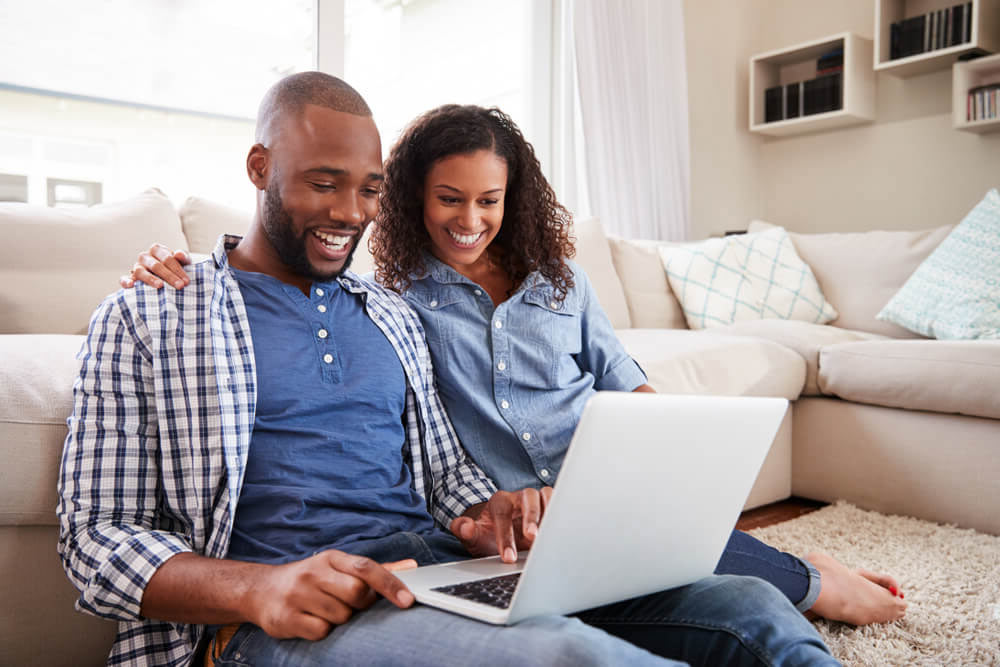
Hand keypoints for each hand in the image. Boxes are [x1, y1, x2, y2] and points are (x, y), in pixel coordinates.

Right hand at [119, 243, 190, 289]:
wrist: (168, 275)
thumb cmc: (175, 267)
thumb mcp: (183, 261)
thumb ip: (183, 257)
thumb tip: (178, 255)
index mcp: (157, 249)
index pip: (167, 258)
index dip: (178, 270)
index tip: (186, 281)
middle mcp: (145, 257)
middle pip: (156, 266)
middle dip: (169, 276)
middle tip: (180, 286)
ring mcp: (136, 267)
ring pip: (140, 271)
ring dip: (150, 279)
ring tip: (160, 286)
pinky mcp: (130, 277)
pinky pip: (123, 278)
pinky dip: (126, 281)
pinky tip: (131, 285)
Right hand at [249, 550, 415, 640]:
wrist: (261, 590)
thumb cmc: (311, 579)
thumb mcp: (339, 567)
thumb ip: (375, 570)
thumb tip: (412, 566)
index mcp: (331, 558)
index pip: (366, 567)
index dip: (390, 584)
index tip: (408, 600)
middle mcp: (314, 572)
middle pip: (356, 593)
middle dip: (360, 604)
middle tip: (351, 604)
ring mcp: (298, 595)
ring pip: (340, 616)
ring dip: (341, 619)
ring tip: (327, 611)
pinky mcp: (286, 617)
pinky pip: (321, 632)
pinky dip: (323, 631)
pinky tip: (313, 621)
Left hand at [450, 487, 552, 562]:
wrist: (499, 534)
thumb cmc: (488, 535)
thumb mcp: (474, 536)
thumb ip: (464, 530)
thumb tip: (464, 526)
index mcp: (499, 501)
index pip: (503, 515)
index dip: (505, 536)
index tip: (508, 557)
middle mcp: (519, 497)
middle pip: (528, 497)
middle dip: (531, 517)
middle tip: (533, 539)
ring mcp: (537, 501)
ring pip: (547, 496)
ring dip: (550, 513)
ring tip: (551, 535)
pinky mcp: (550, 507)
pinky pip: (559, 504)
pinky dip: (562, 515)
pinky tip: (562, 533)